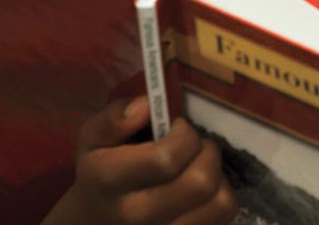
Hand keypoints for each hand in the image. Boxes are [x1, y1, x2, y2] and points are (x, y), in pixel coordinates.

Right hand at [41, 96, 236, 224]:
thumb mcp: (94, 138)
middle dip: (206, 152)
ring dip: (219, 177)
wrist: (94, 221)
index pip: (166, 158)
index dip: (184, 135)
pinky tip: (202, 192)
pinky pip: (224, 216)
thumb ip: (114, 117)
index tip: (177, 128)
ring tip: (198, 168)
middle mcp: (135, 215)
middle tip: (193, 147)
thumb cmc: (101, 172)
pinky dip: (221, 198)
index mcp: (110, 180)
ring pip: (221, 203)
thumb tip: (145, 105)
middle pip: (200, 183)